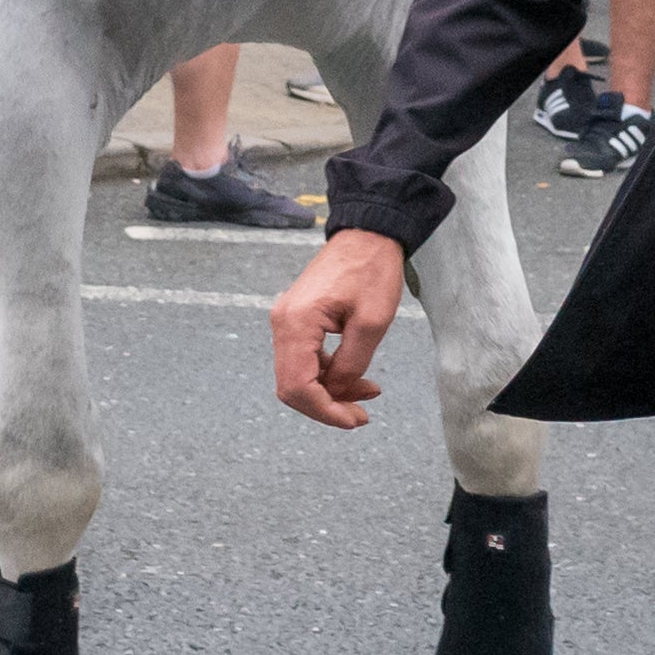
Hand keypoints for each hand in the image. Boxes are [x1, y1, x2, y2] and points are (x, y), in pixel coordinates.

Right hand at [270, 228, 410, 428]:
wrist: (367, 234)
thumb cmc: (372, 270)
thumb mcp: (371, 323)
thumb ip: (351, 365)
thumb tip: (336, 393)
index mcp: (296, 323)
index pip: (298, 387)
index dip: (325, 411)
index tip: (354, 420)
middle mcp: (282, 323)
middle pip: (291, 387)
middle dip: (326, 406)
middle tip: (360, 415)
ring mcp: (287, 321)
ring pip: (298, 376)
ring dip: (329, 391)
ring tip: (367, 392)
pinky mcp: (297, 319)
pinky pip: (304, 359)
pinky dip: (328, 374)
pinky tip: (356, 377)